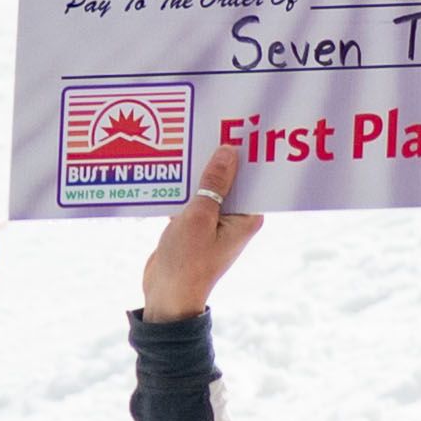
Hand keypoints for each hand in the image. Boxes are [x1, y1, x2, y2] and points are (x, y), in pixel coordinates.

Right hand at [138, 131, 261, 321]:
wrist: (166, 296)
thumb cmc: (187, 262)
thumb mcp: (199, 217)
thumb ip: (214, 183)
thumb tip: (229, 151)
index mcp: (247, 217)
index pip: (253, 177)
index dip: (248, 153)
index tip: (243, 127)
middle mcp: (235, 218)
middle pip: (230, 177)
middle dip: (220, 156)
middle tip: (212, 124)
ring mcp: (214, 221)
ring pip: (209, 185)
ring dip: (198, 169)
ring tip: (190, 138)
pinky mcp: (195, 224)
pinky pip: (192, 196)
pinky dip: (184, 185)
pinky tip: (173, 164)